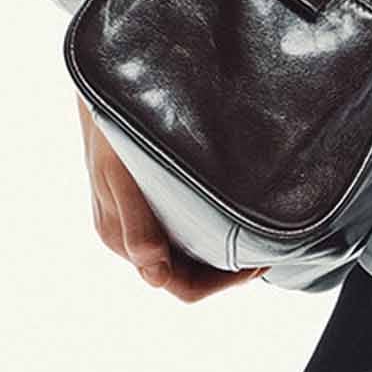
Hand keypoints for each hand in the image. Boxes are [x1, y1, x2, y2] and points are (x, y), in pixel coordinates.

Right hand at [76, 95, 266, 303]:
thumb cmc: (111, 129)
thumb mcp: (122, 176)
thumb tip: (156, 274)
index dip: (221, 282)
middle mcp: (129, 238)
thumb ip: (138, 226)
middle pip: (186, 275)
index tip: (258, 262)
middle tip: (268, 250)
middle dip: (227, 270)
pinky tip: (232, 214)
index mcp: (123, 240)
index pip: (179, 284)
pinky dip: (208, 232)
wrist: (102, 87)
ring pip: (185, 255)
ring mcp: (136, 221)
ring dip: (219, 253)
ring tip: (257, 234)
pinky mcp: (143, 200)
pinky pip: (180, 230)